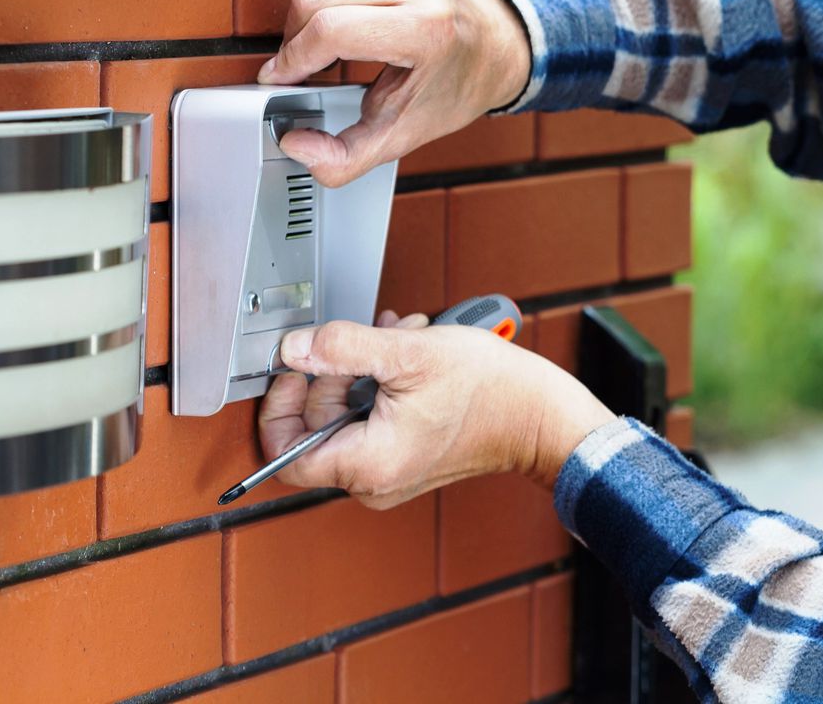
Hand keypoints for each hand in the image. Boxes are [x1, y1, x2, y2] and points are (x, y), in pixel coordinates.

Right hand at [257, 0, 531, 186]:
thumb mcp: (403, 135)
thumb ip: (347, 156)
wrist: (492, 48)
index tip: (279, 79)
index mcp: (427, 29)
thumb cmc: (452, 90)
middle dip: (295, 41)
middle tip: (300, 69)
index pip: (333, 30)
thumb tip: (296, 145)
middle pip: (314, 1)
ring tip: (329, 49)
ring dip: (308, 19)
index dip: (294, 58)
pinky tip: (349, 17)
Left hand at [258, 310, 618, 508]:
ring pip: (348, 419)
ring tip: (397, 340)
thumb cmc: (491, 392)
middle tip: (360, 344)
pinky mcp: (409, 459)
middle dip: (335, 374)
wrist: (543, 415)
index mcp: (366, 465)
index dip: (280, 405)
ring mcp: (392, 473)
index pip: (282, 452)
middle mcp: (374, 481)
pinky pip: (375, 423)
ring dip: (364, 372)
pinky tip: (408, 356)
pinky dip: (383, 387)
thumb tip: (293, 347)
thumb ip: (342, 348)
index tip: (295, 369)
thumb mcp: (409, 353)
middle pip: (316, 428)